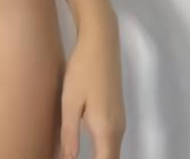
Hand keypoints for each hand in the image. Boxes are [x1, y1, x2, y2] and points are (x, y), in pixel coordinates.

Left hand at [60, 9, 125, 158]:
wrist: (100, 42)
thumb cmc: (82, 70)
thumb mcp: (70, 101)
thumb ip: (69, 133)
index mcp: (106, 129)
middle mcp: (118, 128)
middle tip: (72, 158)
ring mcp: (119, 119)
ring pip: (111, 150)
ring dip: (99, 157)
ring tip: (76, 155)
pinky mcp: (116, 111)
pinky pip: (111, 138)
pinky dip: (101, 147)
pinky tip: (86, 144)